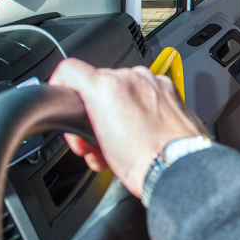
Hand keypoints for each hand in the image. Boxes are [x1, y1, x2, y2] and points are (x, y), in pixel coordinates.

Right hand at [49, 58, 208, 197]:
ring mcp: (154, 84)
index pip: (69, 71)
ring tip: (118, 143)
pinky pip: (146, 93)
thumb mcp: (94, 143)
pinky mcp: (171, 92)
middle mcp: (132, 78)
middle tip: (94, 140)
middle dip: (92, 113)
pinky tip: (139, 134)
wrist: (179, 168)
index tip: (65, 104)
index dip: (61, 88)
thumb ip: (80, 120)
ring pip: (123, 90)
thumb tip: (77, 116)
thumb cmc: (142, 160)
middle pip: (97, 87)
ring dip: (115, 113)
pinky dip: (139, 109)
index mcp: (108, 85)